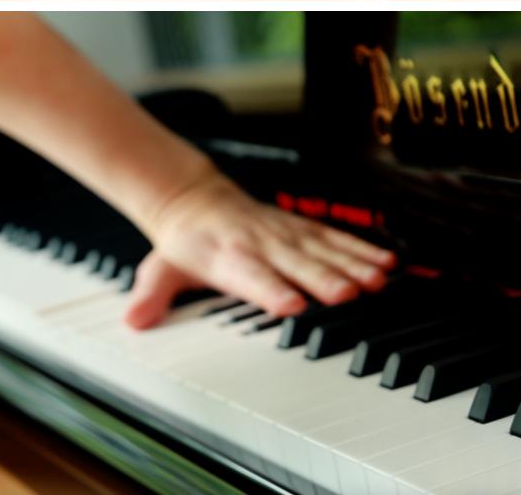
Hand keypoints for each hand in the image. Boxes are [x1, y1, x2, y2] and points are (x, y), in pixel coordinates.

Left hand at [125, 175, 394, 329]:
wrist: (193, 199)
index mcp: (227, 258)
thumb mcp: (159, 269)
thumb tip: (133, 322)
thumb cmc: (183, 243)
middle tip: (349, 294)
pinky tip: (388, 262)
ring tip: (379, 280)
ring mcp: (284, 235)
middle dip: (322, 278)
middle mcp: (259, 244)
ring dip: (352, 264)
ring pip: (322, 249)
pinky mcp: (302, 229)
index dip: (271, 291)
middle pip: (294, 264)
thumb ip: (151, 297)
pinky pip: (335, 237)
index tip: (292, 305)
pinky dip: (362, 248)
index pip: (251, 277)